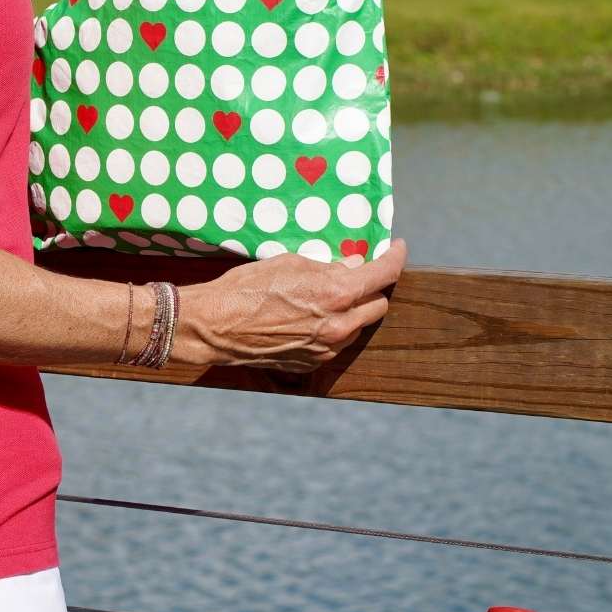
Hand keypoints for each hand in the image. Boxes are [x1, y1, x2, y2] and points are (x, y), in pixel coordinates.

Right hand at [174, 238, 408, 371]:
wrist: (215, 327)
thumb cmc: (246, 288)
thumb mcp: (289, 263)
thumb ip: (328, 266)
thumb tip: (352, 265)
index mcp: (338, 293)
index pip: (385, 273)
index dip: (395, 257)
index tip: (396, 248)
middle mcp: (340, 325)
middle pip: (379, 304)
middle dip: (372, 288)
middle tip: (355, 275)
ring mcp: (328, 348)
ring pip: (358, 327)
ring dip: (352, 311)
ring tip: (324, 298)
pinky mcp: (313, 363)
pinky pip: (336, 344)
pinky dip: (331, 329)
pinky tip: (307, 319)